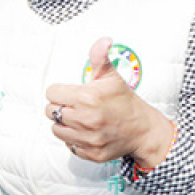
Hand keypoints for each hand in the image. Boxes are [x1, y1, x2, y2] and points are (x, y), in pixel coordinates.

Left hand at [45, 37, 173, 164]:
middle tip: (77, 106)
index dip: (61, 91)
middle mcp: (85, 120)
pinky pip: (68, 145)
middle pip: (50, 111)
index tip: (74, 93)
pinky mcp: (90, 153)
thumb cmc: (125, 101)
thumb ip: (100, 57)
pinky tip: (87, 132)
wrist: (144, 130)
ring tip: (80, 118)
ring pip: (56, 129)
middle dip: (61, 106)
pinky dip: (74, 139)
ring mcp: (88, 139)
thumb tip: (104, 40)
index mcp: (87, 98)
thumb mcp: (112, 77)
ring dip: (64, 124)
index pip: (52, 92)